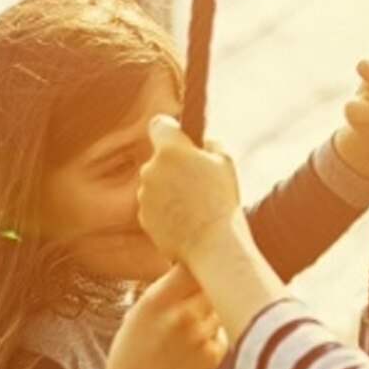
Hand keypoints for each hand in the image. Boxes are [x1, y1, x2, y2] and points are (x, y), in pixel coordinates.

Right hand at [100, 263, 227, 368]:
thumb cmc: (131, 356)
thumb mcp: (138, 315)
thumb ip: (165, 292)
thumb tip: (195, 269)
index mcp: (157, 299)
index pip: (192, 264)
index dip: (198, 264)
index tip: (196, 267)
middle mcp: (181, 313)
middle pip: (212, 283)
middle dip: (207, 288)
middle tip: (195, 300)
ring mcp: (200, 335)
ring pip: (219, 308)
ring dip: (211, 313)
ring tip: (187, 332)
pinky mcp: (213, 355)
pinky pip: (222, 333)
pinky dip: (212, 337)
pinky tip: (191, 352)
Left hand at [136, 115, 242, 265]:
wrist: (212, 244)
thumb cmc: (222, 201)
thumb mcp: (225, 163)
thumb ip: (211, 144)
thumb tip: (204, 143)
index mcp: (170, 150)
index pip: (159, 125)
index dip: (169, 129)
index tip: (177, 136)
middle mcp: (150, 169)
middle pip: (159, 160)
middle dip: (173, 167)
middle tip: (196, 183)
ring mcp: (144, 195)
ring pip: (155, 184)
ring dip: (168, 190)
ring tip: (193, 206)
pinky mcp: (142, 217)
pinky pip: (152, 207)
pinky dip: (164, 211)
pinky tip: (184, 220)